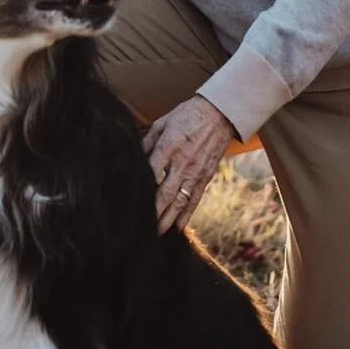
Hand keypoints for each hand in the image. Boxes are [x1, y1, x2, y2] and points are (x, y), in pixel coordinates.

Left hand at [143, 95, 235, 234]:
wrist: (219, 115)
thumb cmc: (187, 116)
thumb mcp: (162, 123)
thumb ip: (147, 142)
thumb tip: (134, 157)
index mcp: (169, 147)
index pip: (151, 172)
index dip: (141, 189)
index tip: (129, 202)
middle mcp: (182, 163)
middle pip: (165, 193)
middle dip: (153, 212)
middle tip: (140, 228)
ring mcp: (195, 172)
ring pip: (180, 201)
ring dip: (168, 219)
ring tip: (157, 233)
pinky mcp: (205, 177)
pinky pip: (195, 200)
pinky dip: (186, 215)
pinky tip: (178, 228)